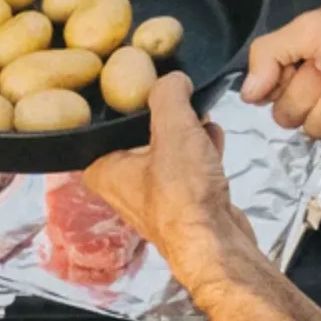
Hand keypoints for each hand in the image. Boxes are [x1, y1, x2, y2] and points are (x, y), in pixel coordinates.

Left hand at [84, 73, 255, 290]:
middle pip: (143, 132)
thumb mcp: (172, 128)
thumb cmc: (183, 193)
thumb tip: (174, 78)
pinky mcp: (184, 202)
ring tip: (204, 117)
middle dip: (168, 116)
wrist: (216, 243)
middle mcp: (123, 184)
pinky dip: (202, 150)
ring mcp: (155, 195)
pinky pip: (189, 165)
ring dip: (190, 132)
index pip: (106, 122)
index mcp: (103, 169)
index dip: (130, 100)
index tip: (150, 82)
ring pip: (169, 148)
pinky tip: (215, 138)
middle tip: (184, 100)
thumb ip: (168, 94)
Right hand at [241, 0, 320, 145]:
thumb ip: (268, 54)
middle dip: (309, 89)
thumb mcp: (308, 28)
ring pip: (317, 127)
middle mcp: (317, 94)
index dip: (281, 84)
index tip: (297, 65)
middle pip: (289, 117)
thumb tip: (246, 95)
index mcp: (300, 70)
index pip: (270, 97)